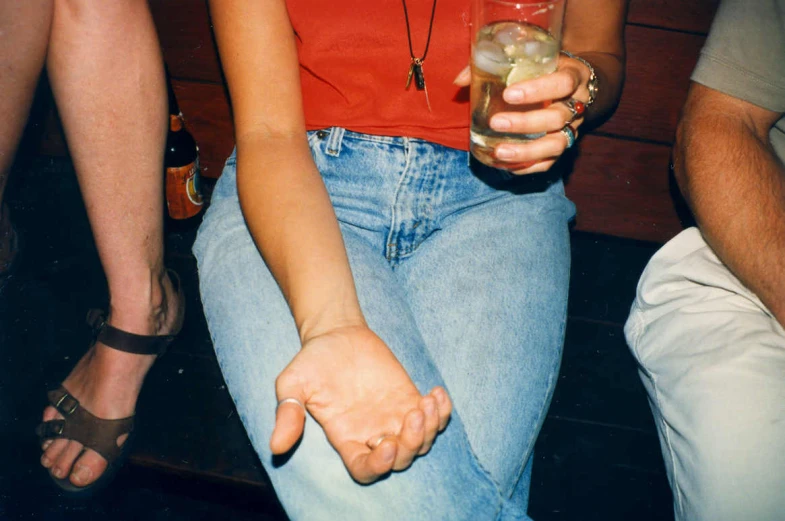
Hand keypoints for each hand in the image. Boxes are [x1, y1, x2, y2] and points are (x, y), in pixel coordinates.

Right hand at [269, 325, 451, 483]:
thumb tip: (276, 447)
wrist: (336, 334)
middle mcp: (373, 433)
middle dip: (412, 443)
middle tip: (413, 415)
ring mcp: (394, 417)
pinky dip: (442, 412)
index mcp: (346, 438)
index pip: (366, 469)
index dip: (379, 466)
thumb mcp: (292, 384)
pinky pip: (433, 416)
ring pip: (421, 442)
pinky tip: (438, 394)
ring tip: (428, 402)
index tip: (386, 445)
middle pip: (401, 459)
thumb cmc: (312, 361)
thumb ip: (287, 414)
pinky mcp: (409, 397)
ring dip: (430, 428)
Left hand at [455, 54, 590, 173]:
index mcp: (574, 74)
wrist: (574, 84)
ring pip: (557, 144)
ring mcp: (574, 128)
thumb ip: (494, 64)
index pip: (562, 82)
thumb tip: (459, 81)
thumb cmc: (544, 68)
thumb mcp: (530, 58)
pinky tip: (507, 165)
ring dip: (527, 151)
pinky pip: (550, 162)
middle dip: (525, 122)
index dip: (538, 89)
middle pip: (557, 117)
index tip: (509, 94)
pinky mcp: (565, 146)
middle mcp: (579, 103)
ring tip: (499, 151)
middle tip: (496, 123)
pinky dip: (529, 166)